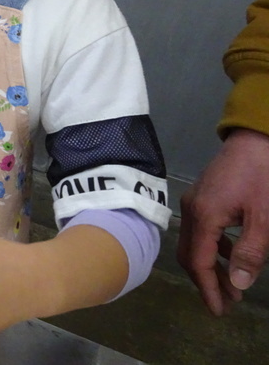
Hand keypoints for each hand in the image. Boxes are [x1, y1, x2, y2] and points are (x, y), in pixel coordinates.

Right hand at [178, 128, 268, 314]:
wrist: (254, 140)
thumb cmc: (262, 177)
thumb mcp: (264, 217)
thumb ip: (250, 251)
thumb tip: (236, 284)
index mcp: (204, 216)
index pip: (198, 262)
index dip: (207, 289)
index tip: (219, 311)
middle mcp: (191, 210)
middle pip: (189, 255)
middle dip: (205, 281)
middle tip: (227, 302)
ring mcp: (193, 201)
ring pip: (192, 243)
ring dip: (209, 266)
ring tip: (231, 283)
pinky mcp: (200, 196)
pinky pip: (198, 230)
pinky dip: (211, 248)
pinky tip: (230, 253)